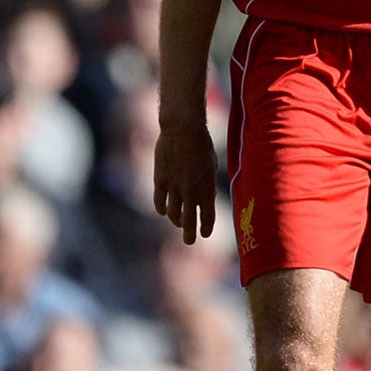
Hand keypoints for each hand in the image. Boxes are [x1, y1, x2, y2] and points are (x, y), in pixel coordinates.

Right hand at [153, 116, 217, 245]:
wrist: (183, 129)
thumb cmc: (201, 143)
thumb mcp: (211, 164)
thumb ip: (208, 181)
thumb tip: (205, 194)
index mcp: (207, 189)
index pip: (208, 217)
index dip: (206, 228)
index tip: (204, 233)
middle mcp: (191, 193)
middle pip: (189, 222)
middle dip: (189, 234)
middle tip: (189, 241)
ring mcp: (174, 188)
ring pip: (173, 215)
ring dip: (176, 220)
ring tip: (178, 222)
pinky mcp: (160, 181)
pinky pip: (159, 202)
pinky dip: (161, 209)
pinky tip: (163, 210)